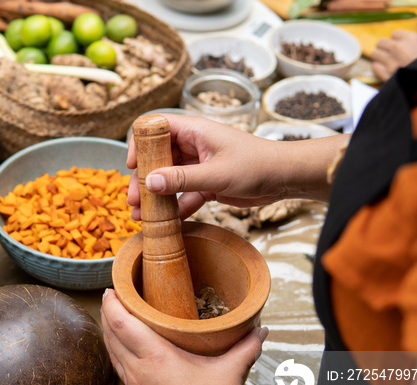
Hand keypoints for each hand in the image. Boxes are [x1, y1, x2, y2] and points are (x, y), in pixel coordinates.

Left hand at [100, 288, 267, 384]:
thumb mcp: (230, 371)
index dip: (112, 304)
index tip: (111, 290)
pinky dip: (116, 357)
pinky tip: (123, 355)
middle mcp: (137, 371)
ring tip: (114, 322)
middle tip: (111, 300)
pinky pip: (118, 373)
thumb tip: (260, 330)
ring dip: (109, 335)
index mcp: (155, 356)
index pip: (122, 323)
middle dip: (108, 315)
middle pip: (111, 336)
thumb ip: (246, 347)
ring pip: (112, 355)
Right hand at [125, 114, 344, 220]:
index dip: (140, 143)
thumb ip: (181, 179)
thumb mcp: (215, 174)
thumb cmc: (256, 165)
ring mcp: (199, 165)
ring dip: (155, 198)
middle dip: (143, 180)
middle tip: (133, 200)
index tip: (132, 165)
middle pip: (157, 158)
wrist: (284, 179)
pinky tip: (165, 224)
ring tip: (141, 216)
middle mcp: (193, 145)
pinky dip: (175, 208)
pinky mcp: (206, 183)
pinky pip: (184, 195)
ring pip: (168, 179)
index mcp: (194, 131)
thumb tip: (149, 183)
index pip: (156, 127)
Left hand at [371, 30, 416, 81]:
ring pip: (375, 54)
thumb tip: (394, 42)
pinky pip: (374, 67)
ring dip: (379, 58)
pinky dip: (378, 69)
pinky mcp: (386, 74)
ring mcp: (391, 61)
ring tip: (387, 63)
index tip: (399, 47)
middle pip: (381, 42)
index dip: (396, 41)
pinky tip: (385, 71)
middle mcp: (399, 47)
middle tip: (389, 55)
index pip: (394, 34)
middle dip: (384, 48)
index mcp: (411, 39)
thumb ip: (409, 43)